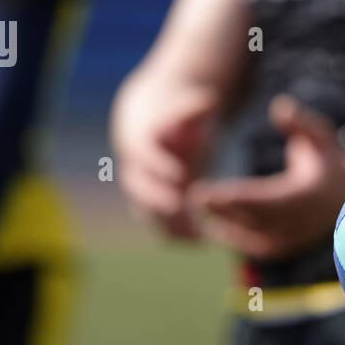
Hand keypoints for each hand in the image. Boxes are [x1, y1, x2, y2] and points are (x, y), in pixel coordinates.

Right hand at [110, 69, 218, 238]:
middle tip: (184, 212)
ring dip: (171, 226)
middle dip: (161, 201)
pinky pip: (159, 227)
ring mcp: (140, 193)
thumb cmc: (176, 121)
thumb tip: (208, 100)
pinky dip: (177, 236)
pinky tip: (202, 244)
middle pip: (141, 190)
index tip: (181, 176)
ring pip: (149, 214)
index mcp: (140, 145)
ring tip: (200, 237)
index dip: (161, 166)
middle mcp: (135, 172)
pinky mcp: (150, 209)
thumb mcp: (183, 112)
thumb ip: (194, 109)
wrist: (152, 133)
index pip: (145, 157)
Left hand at [191, 95, 344, 261]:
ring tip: (200, 208)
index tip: (204, 191)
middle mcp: (304, 222)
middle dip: (223, 210)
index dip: (233, 198)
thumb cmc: (327, 158)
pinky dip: (236, 238)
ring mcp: (298, 239)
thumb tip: (279, 105)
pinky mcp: (290, 248)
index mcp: (310, 195)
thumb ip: (300, 121)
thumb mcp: (319, 134)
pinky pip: (258, 248)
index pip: (265, 200)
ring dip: (225, 226)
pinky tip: (215, 224)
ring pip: (254, 239)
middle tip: (194, 197)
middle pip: (255, 220)